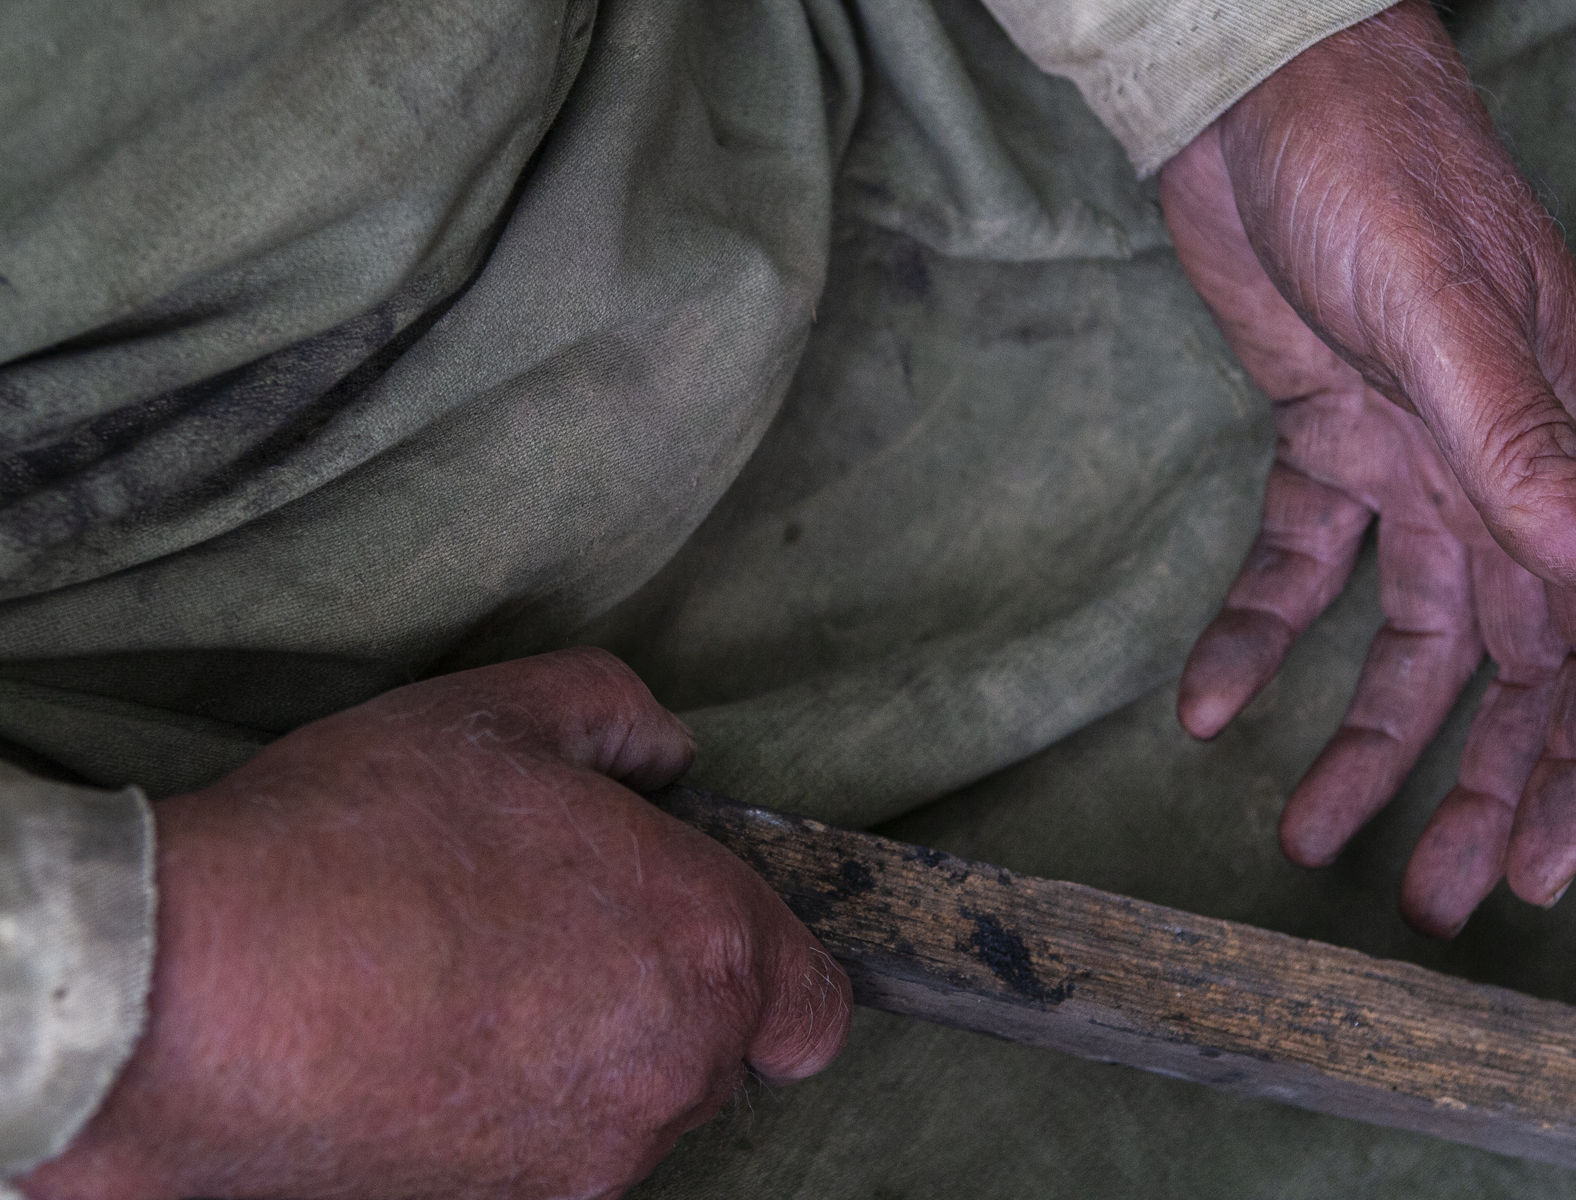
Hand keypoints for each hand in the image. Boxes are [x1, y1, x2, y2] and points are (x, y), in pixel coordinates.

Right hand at [20, 649, 850, 1199]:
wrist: (186, 994)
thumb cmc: (354, 839)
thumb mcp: (501, 713)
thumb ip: (621, 719)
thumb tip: (667, 756)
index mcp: (700, 945)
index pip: (813, 1006)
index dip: (771, 969)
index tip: (705, 937)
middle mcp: (666, 1074)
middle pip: (713, 1056)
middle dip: (656, 996)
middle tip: (545, 928)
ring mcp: (581, 1164)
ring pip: (622, 1110)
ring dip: (577, 1056)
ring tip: (463, 982)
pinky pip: (538, 1158)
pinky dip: (504, 1113)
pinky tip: (420, 1046)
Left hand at [1159, 1, 1575, 934]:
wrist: (1252, 96)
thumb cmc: (1372, 170)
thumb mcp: (1448, 316)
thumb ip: (1525, 450)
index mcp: (1564, 450)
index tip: (1535, 865)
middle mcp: (1500, 471)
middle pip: (1512, 666)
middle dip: (1478, 783)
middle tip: (1429, 894)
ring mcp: (1411, 460)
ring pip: (1405, 638)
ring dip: (1365, 739)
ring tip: (1307, 831)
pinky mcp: (1322, 440)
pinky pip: (1297, 564)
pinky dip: (1256, 634)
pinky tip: (1205, 701)